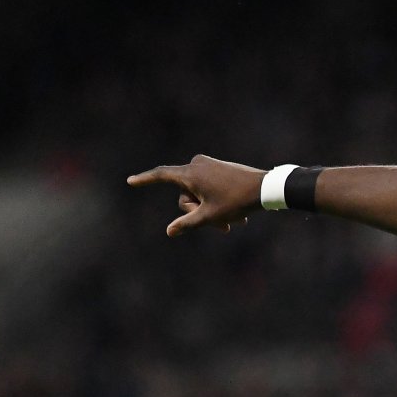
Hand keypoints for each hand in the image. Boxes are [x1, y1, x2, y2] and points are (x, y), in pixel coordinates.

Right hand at [127, 155, 264, 236]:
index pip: (161, 175)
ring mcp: (209, 165)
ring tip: (234, 223)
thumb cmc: (237, 202)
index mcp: (191, 173)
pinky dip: (219, 204)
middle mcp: (197, 164)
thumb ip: (188, 223)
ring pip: (200, 195)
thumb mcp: (210, 216)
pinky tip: (238, 216)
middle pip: (185, 195)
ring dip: (212, 212)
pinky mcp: (219, 168)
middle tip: (222, 227)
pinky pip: (210, 189)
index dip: (145, 180)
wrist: (266, 188)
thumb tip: (169, 231)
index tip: (130, 182)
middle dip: (199, 213)